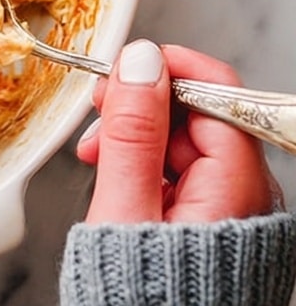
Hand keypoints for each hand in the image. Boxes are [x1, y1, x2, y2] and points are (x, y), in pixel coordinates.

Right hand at [76, 40, 282, 223]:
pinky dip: (144, 161)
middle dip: (142, 106)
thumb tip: (140, 63)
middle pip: (197, 113)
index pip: (217, 92)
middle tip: (101, 113)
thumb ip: (133, 134)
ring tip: (98, 154)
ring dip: (136, 134)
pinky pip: (180, 166)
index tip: (125, 69)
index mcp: (237, 190)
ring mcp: (230, 206)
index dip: (167, 70)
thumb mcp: (124, 209)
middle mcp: (246, 195)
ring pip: (183, 138)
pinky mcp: (210, 215)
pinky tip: (114, 172)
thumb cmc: (141, 295)